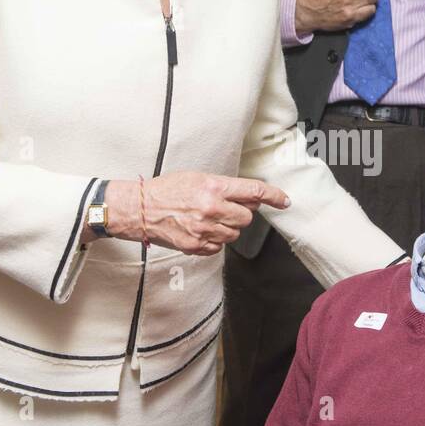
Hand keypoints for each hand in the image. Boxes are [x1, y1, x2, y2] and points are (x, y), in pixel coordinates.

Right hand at [105, 172, 289, 254]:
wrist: (140, 209)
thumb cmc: (168, 190)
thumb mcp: (198, 177)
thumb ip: (225, 187)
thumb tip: (252, 199)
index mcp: (213, 187)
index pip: (254, 192)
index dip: (274, 196)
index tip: (284, 201)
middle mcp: (211, 208)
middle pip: (246, 218)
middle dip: (239, 214)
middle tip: (223, 209)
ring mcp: (204, 230)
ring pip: (234, 235)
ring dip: (226, 229)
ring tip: (206, 219)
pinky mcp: (196, 246)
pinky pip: (219, 247)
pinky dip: (214, 241)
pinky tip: (199, 231)